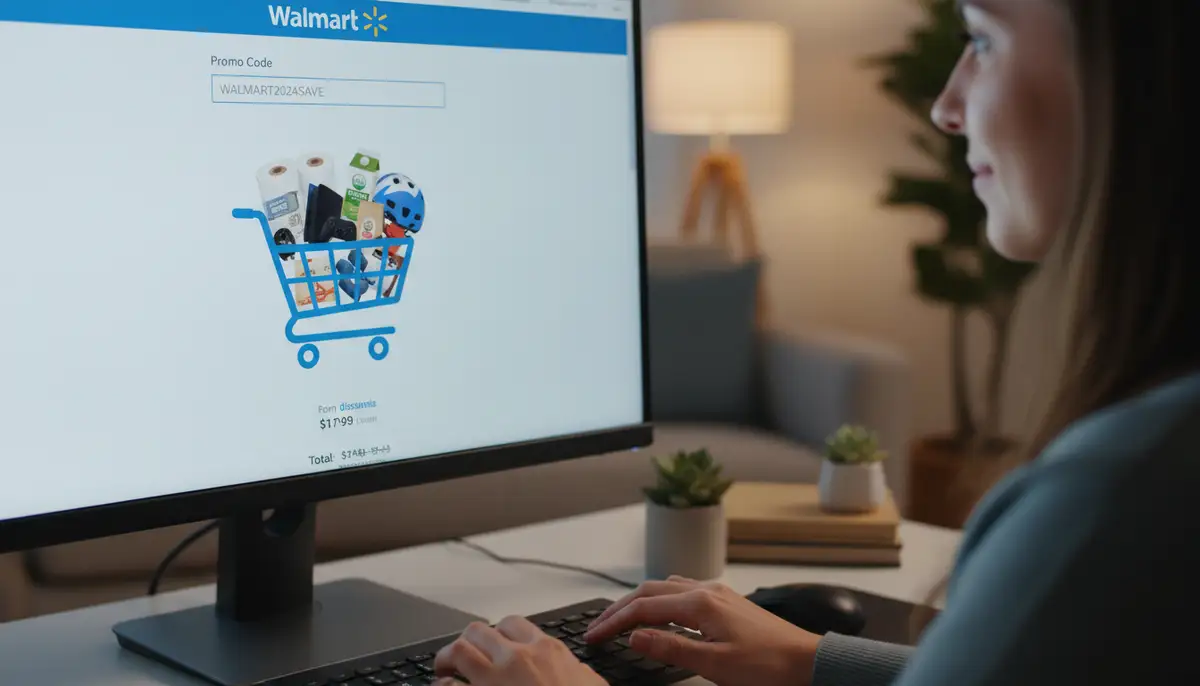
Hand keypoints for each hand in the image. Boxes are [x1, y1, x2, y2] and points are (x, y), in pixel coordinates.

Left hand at [433, 616, 606, 685]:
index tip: (494, 644)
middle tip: (464, 656)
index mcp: (546, 651)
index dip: (498, 632)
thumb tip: (578, 672)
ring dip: (448, 658)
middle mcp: (517, 658)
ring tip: (445, 669)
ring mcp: (494, 679)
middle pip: (479, 631)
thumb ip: (579, 673)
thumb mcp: (591, 685)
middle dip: (468, 641)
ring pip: (458, 650)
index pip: (513, 624)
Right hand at [584, 576, 821, 685]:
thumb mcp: (714, 664)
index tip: (594, 635)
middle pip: (650, 591)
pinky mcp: (726, 602)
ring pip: (665, 587)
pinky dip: (661, 599)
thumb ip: (671, 647)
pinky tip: (661, 612)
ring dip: (639, 600)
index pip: (643, 608)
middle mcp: (706, 590)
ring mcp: (717, 593)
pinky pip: (683, 590)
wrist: (807, 661)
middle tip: (598, 626)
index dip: (614, 622)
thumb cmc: (767, 665)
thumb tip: (634, 636)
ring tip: (622, 618)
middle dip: (620, 608)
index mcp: (700, 603)